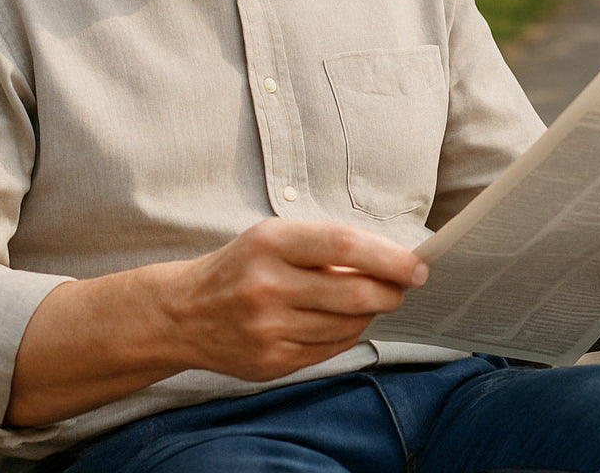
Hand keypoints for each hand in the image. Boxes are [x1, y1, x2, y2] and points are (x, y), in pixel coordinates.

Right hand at [7, 219, 425, 425]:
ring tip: (365, 299)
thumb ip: (326, 247)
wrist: (182, 313)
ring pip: (348, 325)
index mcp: (270, 243)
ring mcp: (268, 329)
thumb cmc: (241, 266)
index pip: (345, 247)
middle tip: (404, 286)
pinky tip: (338, 321)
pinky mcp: (271, 362)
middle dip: (390, 291)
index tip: (417, 265)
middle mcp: (267, 286)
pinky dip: (346, 334)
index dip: (389, 257)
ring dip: (368, 313)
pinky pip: (330, 349)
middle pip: (354, 293)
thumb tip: (392, 260)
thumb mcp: (274, 238)